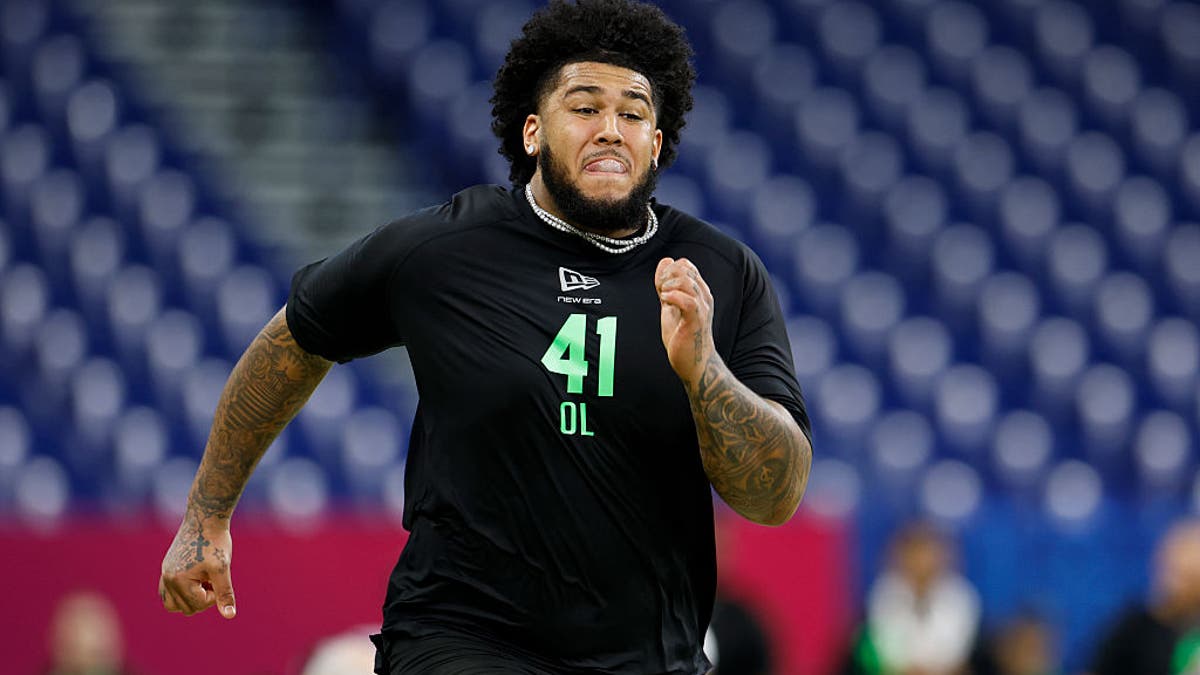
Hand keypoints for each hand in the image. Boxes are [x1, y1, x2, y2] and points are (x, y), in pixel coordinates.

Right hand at [159, 516, 236, 618]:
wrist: (204, 519)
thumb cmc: (215, 542)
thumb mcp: (222, 568)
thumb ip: (224, 593)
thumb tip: (230, 615)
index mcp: (178, 580)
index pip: (198, 605)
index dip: (214, 595)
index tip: (219, 577)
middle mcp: (166, 579)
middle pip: (186, 609)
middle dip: (203, 598)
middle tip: (212, 578)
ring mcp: (164, 574)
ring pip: (173, 605)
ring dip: (191, 599)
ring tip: (203, 580)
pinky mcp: (166, 569)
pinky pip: (167, 593)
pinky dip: (181, 593)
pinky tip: (197, 579)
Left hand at [655, 257, 714, 384]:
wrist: (693, 362)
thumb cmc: (683, 335)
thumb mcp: (670, 305)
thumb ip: (666, 285)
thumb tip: (665, 260)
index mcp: (698, 291)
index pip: (685, 264)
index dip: (668, 270)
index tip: (660, 287)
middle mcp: (703, 296)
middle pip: (684, 268)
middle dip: (665, 276)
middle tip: (661, 293)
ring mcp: (702, 308)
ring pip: (686, 280)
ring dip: (668, 286)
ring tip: (663, 299)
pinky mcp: (696, 321)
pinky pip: (688, 300)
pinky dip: (672, 297)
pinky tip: (665, 303)